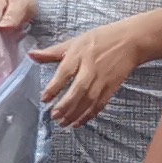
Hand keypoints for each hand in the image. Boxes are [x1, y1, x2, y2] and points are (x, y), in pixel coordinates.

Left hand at [34, 18, 148, 127]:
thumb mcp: (75, 41)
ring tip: (63, 123)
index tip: (44, 99)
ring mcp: (102, 79)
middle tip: (54, 116)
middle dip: (66, 105)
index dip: (54, 87)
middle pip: (78, 90)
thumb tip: (31, 55)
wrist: (130, 42)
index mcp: (79, 55)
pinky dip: (89, 115)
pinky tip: (79, 122)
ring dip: (76, 113)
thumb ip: (52, 52)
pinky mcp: (112, 87)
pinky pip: (100, 104)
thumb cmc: (100, 39)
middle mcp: (90, 68)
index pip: (65, 72)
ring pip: (89, 100)